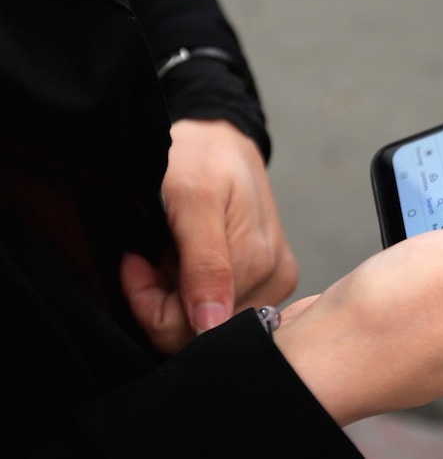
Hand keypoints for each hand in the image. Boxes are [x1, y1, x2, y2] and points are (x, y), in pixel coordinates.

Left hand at [121, 119, 297, 352]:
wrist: (220, 139)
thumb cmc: (203, 158)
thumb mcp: (193, 198)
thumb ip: (204, 263)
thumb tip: (211, 325)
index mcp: (261, 265)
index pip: (192, 329)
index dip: (151, 302)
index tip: (136, 259)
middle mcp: (276, 281)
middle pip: (202, 333)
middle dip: (163, 299)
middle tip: (151, 254)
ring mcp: (274, 283)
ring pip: (207, 325)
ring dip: (175, 293)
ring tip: (173, 248)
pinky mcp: (269, 280)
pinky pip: (219, 310)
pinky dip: (189, 289)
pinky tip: (187, 257)